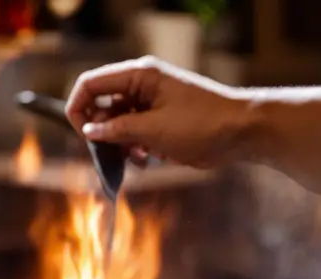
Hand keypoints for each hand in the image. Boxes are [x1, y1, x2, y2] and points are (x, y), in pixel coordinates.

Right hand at [66, 57, 242, 168]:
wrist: (241, 132)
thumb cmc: (201, 124)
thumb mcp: (153, 130)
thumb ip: (117, 130)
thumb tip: (89, 130)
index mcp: (139, 76)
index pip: (91, 84)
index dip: (79, 108)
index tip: (83, 136)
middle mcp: (142, 85)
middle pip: (101, 106)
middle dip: (102, 132)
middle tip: (110, 153)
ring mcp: (151, 104)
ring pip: (116, 124)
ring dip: (119, 145)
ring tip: (136, 158)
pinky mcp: (160, 121)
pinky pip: (133, 133)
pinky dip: (134, 149)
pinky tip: (147, 160)